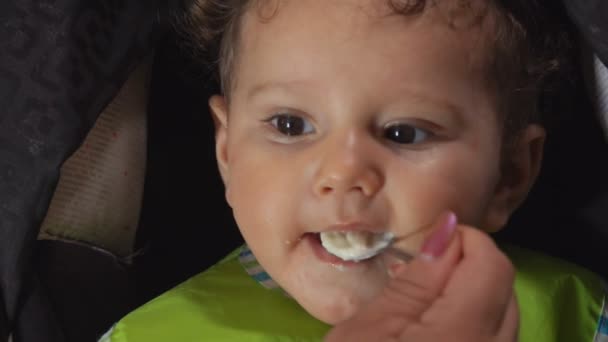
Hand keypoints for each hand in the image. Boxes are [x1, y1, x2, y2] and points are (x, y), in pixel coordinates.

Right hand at [325, 212, 517, 341]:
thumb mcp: (371, 328)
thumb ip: (418, 280)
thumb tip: (448, 230)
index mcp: (461, 338)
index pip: (492, 267)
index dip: (466, 241)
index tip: (431, 241)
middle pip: (505, 292)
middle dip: (470, 269)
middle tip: (423, 270)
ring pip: (504, 321)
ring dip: (473, 298)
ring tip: (427, 302)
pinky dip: (474, 325)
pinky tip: (438, 330)